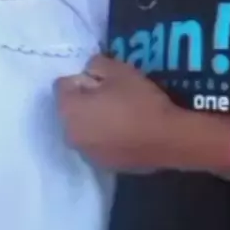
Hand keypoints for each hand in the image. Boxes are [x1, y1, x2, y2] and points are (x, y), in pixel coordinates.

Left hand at [55, 55, 180, 170]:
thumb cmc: (140, 101)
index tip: (102, 79)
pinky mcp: (102, 165)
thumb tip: (89, 70)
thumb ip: (96, 64)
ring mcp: (85, 153)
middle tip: (112, 94)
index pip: (62, 85)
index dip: (81, 78)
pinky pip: (96, 143)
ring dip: (94, 119)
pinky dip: (104, 136)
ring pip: (83, 127)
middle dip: (85, 99)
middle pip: (70, 109)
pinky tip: (125, 131)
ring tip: (120, 114)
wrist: (167, 140)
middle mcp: (70, 134)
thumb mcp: (119, 70)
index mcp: (69, 110)